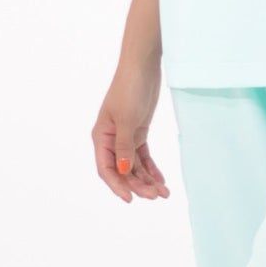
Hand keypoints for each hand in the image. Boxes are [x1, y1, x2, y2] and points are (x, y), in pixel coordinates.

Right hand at [94, 64, 170, 203]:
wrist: (143, 67)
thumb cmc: (130, 89)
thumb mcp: (126, 119)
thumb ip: (124, 146)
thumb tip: (124, 171)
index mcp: (101, 137)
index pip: (106, 169)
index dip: (117, 186)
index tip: (131, 199)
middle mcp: (111, 140)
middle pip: (123, 170)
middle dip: (138, 185)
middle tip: (156, 195)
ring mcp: (125, 136)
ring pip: (134, 166)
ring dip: (147, 179)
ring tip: (164, 192)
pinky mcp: (138, 132)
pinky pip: (143, 156)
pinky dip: (152, 168)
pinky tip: (161, 180)